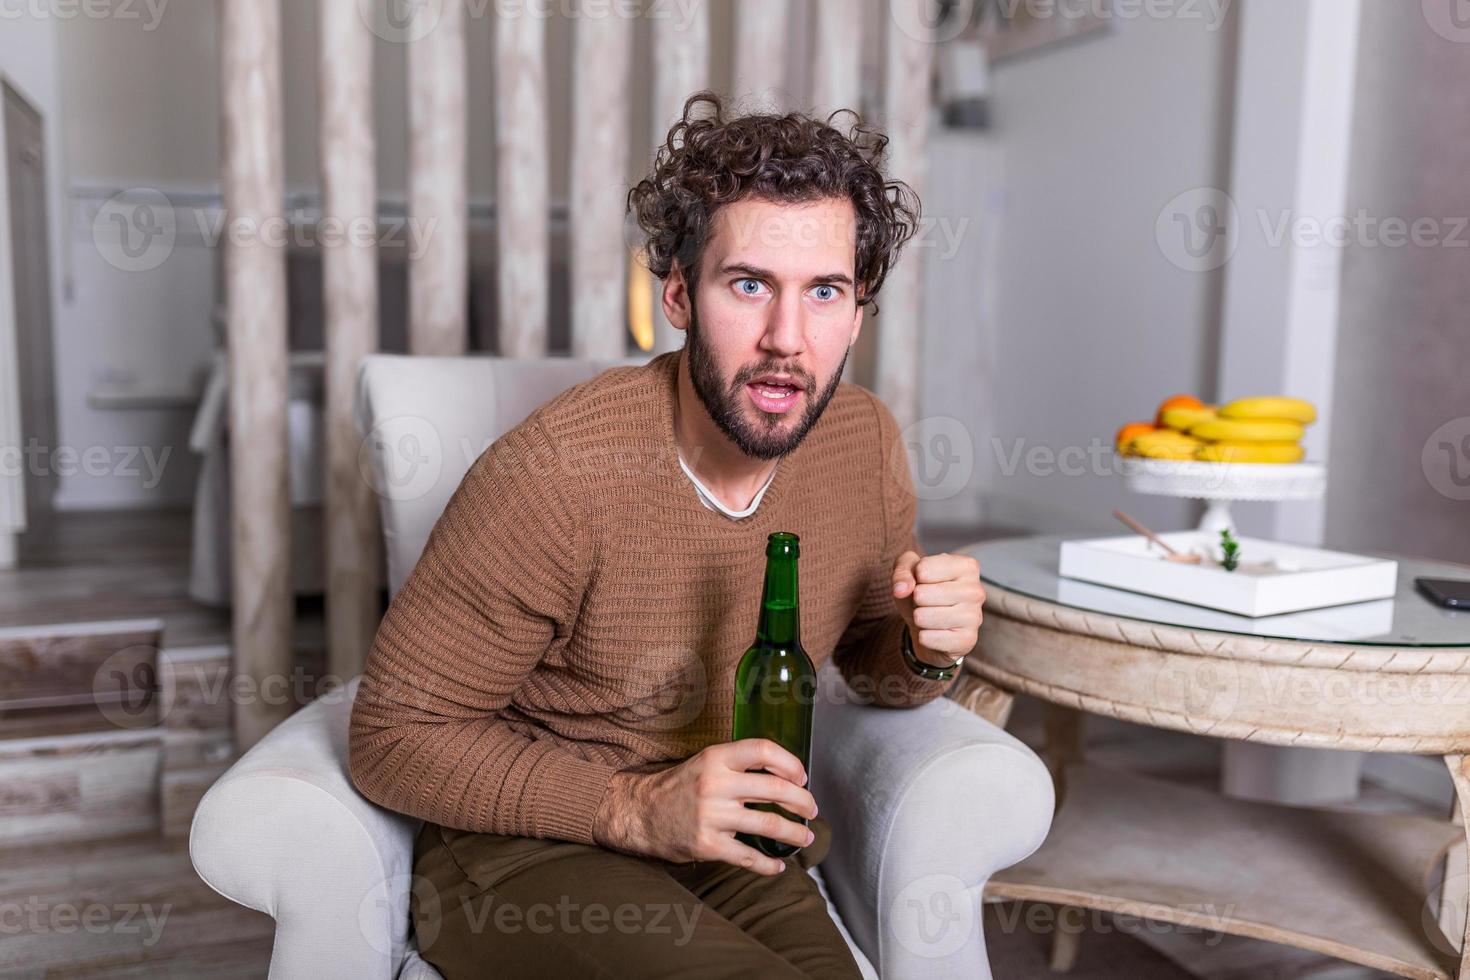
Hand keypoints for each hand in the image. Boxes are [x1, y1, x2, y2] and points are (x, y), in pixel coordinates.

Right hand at [591, 738, 817, 876]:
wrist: (641, 814)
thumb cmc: (680, 787)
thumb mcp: (706, 763)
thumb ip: (739, 764)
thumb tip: (784, 774)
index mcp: (717, 758)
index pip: (763, 750)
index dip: (790, 762)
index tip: (802, 777)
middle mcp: (715, 784)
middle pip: (774, 788)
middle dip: (802, 800)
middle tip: (812, 809)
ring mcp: (712, 816)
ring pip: (768, 823)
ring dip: (794, 832)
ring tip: (804, 837)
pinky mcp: (708, 844)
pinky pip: (748, 857)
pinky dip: (768, 864)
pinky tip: (778, 865)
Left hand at [891, 551, 984, 667]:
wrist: (929, 623)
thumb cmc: (922, 590)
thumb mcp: (909, 570)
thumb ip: (902, 570)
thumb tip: (901, 589)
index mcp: (967, 566)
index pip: (923, 570)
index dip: (915, 577)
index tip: (925, 581)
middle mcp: (976, 590)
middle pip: (921, 594)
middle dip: (915, 599)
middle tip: (926, 602)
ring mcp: (974, 617)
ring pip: (923, 617)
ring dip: (918, 618)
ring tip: (929, 615)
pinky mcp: (967, 640)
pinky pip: (927, 638)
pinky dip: (923, 636)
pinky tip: (934, 631)